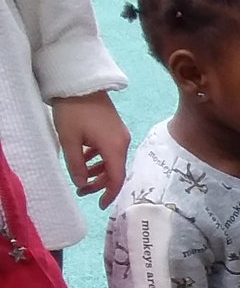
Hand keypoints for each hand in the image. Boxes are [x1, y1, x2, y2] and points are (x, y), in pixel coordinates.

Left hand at [50, 92, 129, 207]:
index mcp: (114, 147)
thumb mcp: (69, 140)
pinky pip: (110, 150)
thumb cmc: (73, 110)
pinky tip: (85, 158)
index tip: (99, 205)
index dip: (109, 194)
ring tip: (80, 176)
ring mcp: (120, 135)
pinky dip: (99, 159)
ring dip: (98, 171)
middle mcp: (122, 143)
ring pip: (112, 161)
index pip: (116, 178)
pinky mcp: (114, 129)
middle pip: (115, 171)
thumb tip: (81, 183)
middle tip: (81, 191)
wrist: (79, 82)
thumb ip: (76, 165)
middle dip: (99, 184)